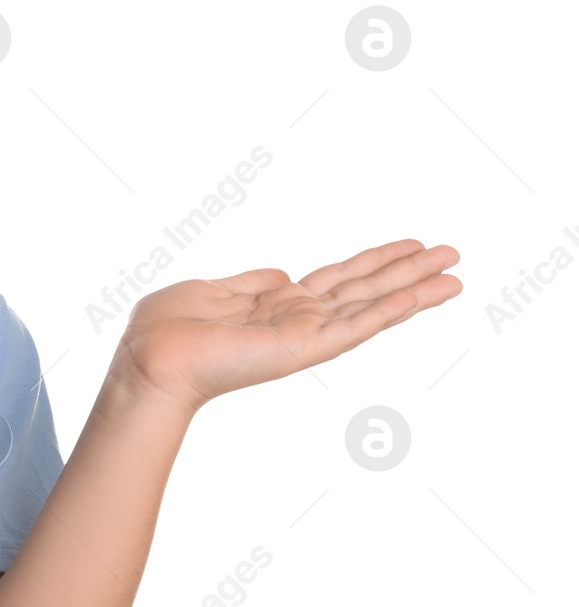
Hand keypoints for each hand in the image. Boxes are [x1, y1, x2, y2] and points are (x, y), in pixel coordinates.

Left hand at [113, 239, 462, 412]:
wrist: (151, 359)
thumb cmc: (167, 329)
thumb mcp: (212, 291)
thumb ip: (252, 282)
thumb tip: (284, 274)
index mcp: (277, 304)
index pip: (339, 279)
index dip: (375, 261)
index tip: (411, 246)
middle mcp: (298, 320)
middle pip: (365, 288)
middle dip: (409, 271)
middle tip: (454, 254)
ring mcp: (304, 335)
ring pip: (371, 307)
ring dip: (414, 290)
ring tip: (456, 275)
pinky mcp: (302, 349)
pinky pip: (352, 328)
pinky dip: (385, 313)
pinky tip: (418, 297)